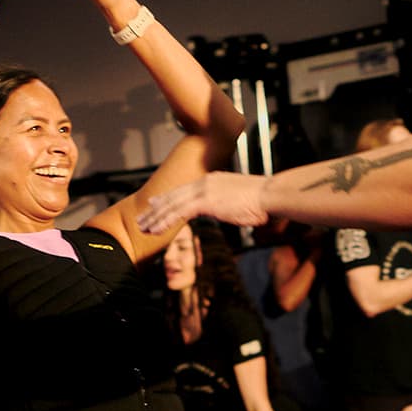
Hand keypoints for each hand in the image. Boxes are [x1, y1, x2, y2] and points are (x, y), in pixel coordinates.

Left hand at [138, 173, 269, 237]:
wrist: (270, 195)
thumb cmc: (262, 201)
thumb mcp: (240, 199)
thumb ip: (229, 203)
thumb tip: (230, 211)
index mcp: (212, 179)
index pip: (183, 189)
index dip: (166, 197)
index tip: (153, 203)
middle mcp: (204, 182)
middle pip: (173, 195)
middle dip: (155, 209)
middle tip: (141, 219)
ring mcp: (204, 190)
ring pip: (172, 204)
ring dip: (156, 217)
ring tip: (143, 228)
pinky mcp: (206, 201)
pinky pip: (179, 213)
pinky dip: (166, 222)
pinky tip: (156, 231)